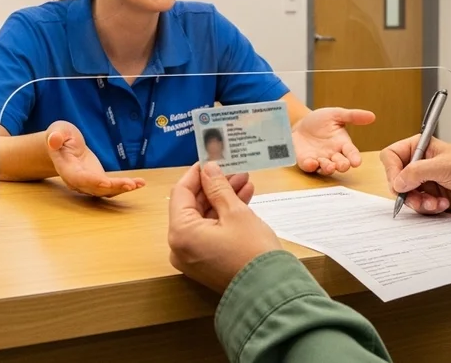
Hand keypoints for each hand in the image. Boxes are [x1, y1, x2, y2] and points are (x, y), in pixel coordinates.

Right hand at [45, 121, 144, 196]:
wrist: (63, 146)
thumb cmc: (60, 136)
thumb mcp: (56, 131)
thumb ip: (55, 136)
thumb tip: (53, 140)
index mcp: (66, 168)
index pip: (77, 178)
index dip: (91, 181)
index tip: (105, 182)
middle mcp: (77, 180)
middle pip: (95, 188)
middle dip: (113, 188)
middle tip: (130, 185)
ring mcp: (88, 183)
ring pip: (105, 191)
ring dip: (122, 189)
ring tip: (138, 184)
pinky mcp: (98, 180)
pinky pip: (112, 187)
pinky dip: (126, 186)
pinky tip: (140, 182)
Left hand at [167, 163, 281, 292]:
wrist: (270, 291)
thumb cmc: (252, 252)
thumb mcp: (236, 212)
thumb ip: (218, 187)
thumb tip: (208, 168)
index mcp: (181, 233)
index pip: (181, 192)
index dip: (197, 173)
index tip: (211, 158)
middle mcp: (180, 246)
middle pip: (192, 206)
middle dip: (215, 186)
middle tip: (234, 169)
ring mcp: (192, 256)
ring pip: (204, 218)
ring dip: (222, 199)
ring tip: (245, 181)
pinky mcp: (205, 262)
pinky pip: (210, 232)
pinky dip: (224, 217)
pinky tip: (244, 199)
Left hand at [291, 107, 373, 174]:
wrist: (299, 124)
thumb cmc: (320, 121)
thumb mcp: (336, 115)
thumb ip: (353, 116)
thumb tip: (372, 116)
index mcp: (342, 144)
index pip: (352, 153)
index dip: (355, 158)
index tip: (357, 162)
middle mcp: (333, 154)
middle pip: (341, 164)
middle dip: (343, 166)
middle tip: (343, 165)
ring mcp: (320, 159)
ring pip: (327, 168)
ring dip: (328, 168)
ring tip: (329, 166)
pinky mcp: (306, 161)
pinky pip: (309, 167)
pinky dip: (310, 166)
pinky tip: (311, 163)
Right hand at [380, 136, 450, 214]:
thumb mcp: (444, 166)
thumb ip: (417, 172)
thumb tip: (397, 182)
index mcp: (419, 147)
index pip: (391, 156)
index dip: (392, 170)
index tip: (400, 183)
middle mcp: (418, 163)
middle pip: (396, 179)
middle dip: (407, 192)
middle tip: (419, 198)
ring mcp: (423, 181)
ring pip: (406, 195)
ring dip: (419, 203)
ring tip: (435, 203)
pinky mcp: (430, 196)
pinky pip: (418, 205)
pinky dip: (428, 208)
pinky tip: (443, 204)